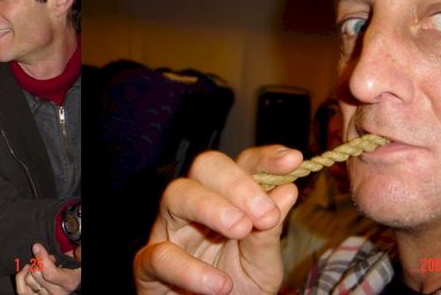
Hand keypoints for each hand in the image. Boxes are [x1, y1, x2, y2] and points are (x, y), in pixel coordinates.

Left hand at [15, 243, 80, 294]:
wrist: (70, 281)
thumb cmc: (73, 269)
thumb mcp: (76, 259)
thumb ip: (72, 252)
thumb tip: (53, 248)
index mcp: (69, 282)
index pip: (50, 273)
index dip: (41, 258)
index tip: (37, 246)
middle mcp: (56, 293)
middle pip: (36, 274)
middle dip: (38, 261)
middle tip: (44, 258)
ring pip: (28, 280)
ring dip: (31, 269)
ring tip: (39, 266)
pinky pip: (21, 289)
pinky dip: (21, 277)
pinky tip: (27, 270)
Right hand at [134, 148, 301, 294]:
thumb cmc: (236, 292)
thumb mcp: (262, 267)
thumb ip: (269, 235)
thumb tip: (287, 190)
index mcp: (227, 202)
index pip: (243, 165)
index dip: (265, 158)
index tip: (292, 161)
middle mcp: (194, 209)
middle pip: (205, 167)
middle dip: (237, 183)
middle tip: (264, 214)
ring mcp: (168, 233)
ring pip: (176, 194)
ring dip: (211, 207)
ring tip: (241, 231)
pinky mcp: (147, 265)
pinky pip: (160, 255)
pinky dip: (191, 269)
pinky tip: (220, 284)